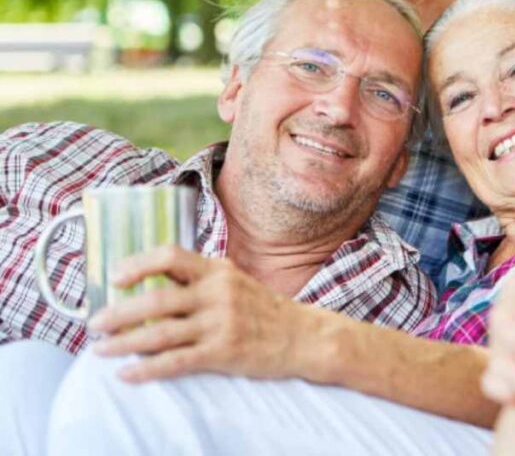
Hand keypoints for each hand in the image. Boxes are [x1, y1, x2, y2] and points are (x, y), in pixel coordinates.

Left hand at [88, 245, 310, 381]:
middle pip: (156, 300)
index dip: (138, 265)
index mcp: (218, 270)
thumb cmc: (264, 309)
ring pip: (160, 333)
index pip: (171, 256)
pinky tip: (127, 374)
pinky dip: (146, 369)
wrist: (303, 335)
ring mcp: (221, 323)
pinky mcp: (223, 352)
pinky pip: (176, 361)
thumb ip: (201, 279)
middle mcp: (218, 293)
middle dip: (118, 313)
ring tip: (100, 350)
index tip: (114, 277)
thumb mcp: (235, 281)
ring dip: (123, 343)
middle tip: (94, 324)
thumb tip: (152, 282)